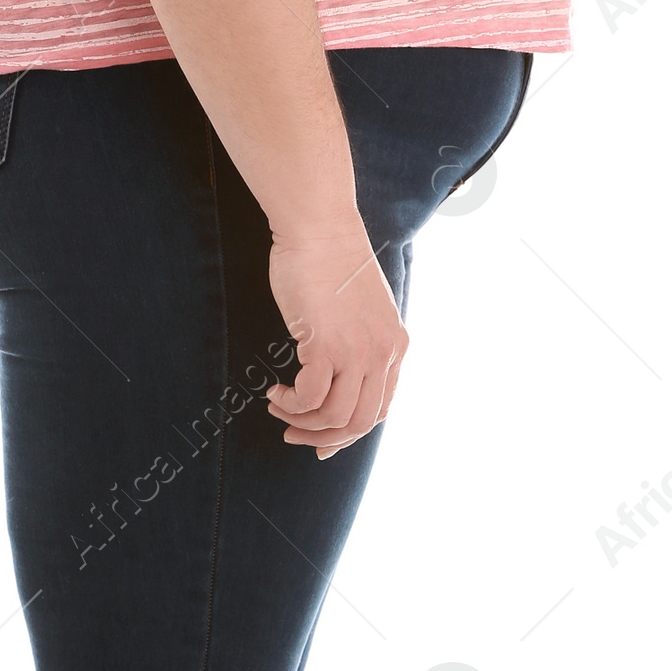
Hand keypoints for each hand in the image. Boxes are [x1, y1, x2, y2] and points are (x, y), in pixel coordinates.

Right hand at [265, 219, 408, 457]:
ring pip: (335, 416)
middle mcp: (383, 354)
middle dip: (325, 437)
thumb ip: (359, 343)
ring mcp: (358, 351)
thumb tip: (336, 376)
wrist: (319, 230)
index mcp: (395, 347)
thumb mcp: (360, 311)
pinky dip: (290, 403)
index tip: (323, 441)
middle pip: (361, 422)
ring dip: (302, 422)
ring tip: (279, 407)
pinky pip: (310, 398)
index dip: (350, 432)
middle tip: (294, 436)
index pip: (381, 409)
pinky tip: (275, 391)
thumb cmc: (330, 264)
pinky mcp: (327, 345)